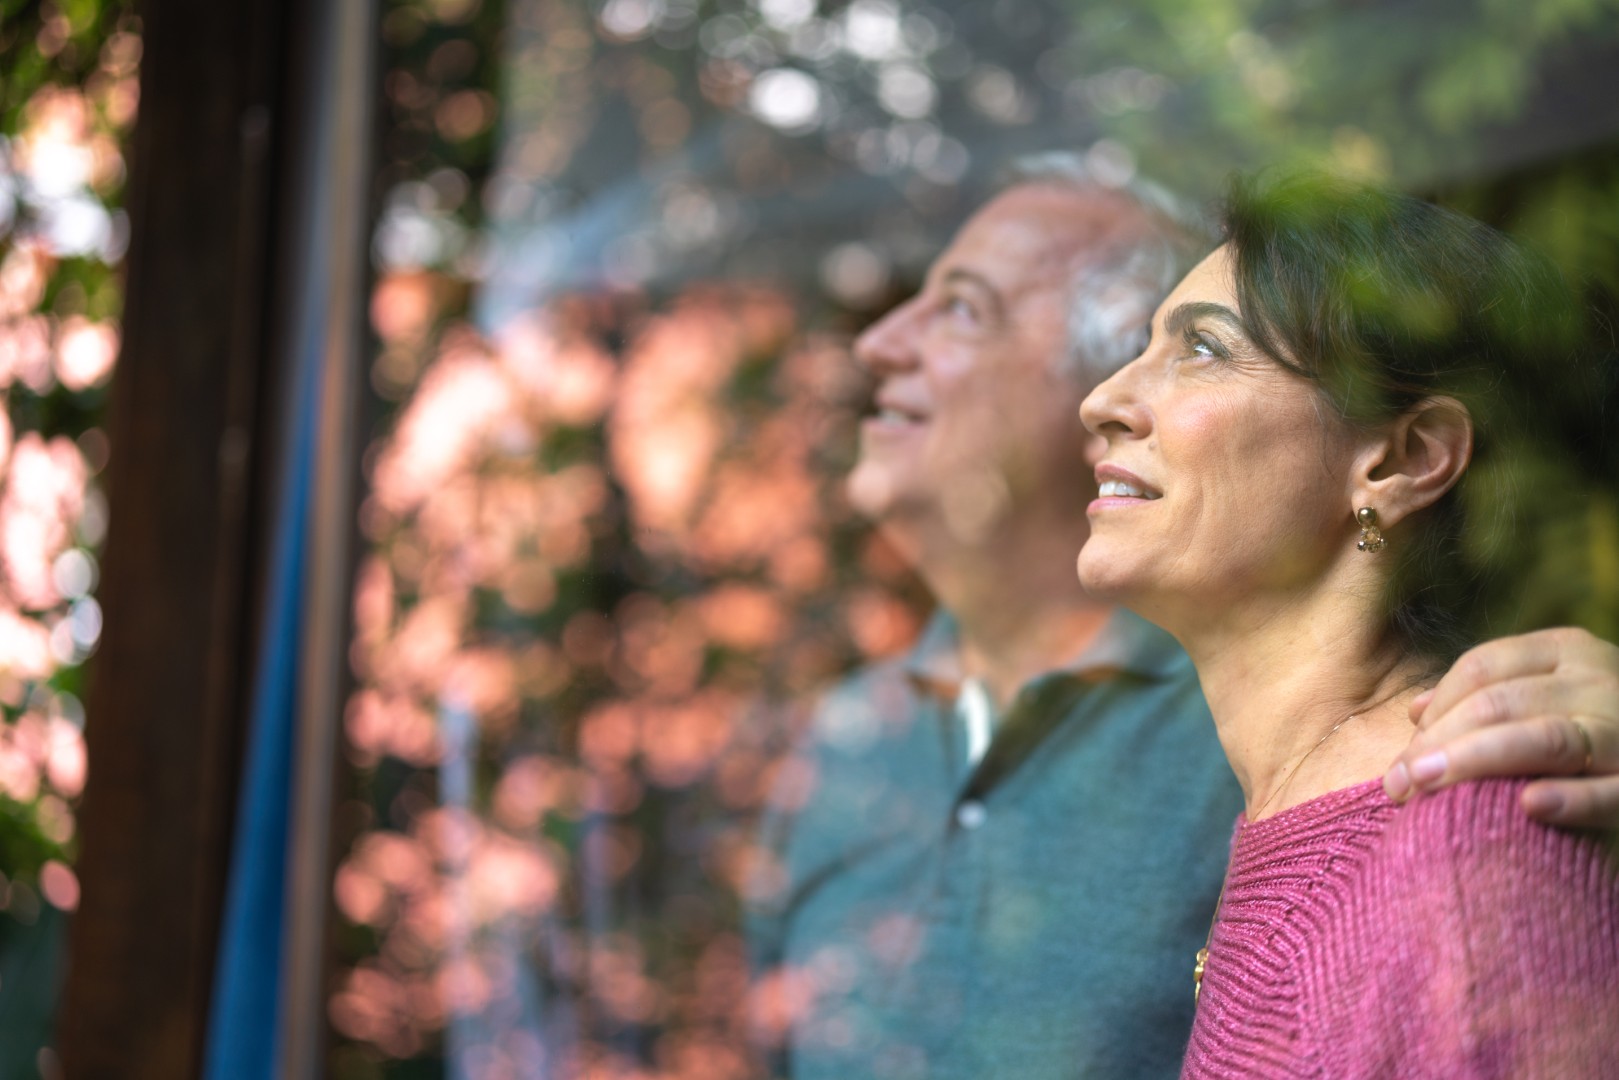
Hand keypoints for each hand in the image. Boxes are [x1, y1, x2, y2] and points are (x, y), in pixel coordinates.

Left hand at [1383, 627, 1618, 827]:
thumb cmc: (1597, 738)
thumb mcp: (1549, 700)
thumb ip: (1488, 700)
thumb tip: (1416, 711)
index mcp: (1567, 652)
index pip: (1481, 668)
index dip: (1434, 711)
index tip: (1401, 761)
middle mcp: (1600, 678)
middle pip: (1499, 703)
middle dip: (1438, 745)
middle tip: (1398, 787)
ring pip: (1543, 738)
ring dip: (1476, 764)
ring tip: (1426, 791)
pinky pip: (1612, 790)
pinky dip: (1572, 798)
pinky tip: (1529, 806)